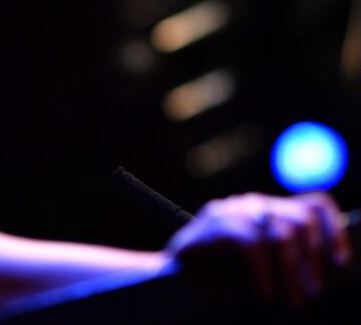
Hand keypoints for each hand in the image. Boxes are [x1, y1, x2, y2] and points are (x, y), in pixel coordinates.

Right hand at [165, 192, 350, 309]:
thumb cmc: (218, 281)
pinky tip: (264, 295)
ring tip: (291, 304)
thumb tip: (324, 273)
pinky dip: (263, 275)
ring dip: (291, 275)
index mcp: (265, 210)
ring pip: (280, 235)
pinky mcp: (213, 225)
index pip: (313, 205)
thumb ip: (287, 259)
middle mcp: (250, 204)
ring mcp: (230, 211)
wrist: (167, 283)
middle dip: (312, 262)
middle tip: (311, 296)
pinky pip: (251, 247)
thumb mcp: (262, 268)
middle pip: (300, 220)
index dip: (333, 231)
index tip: (340, 262)